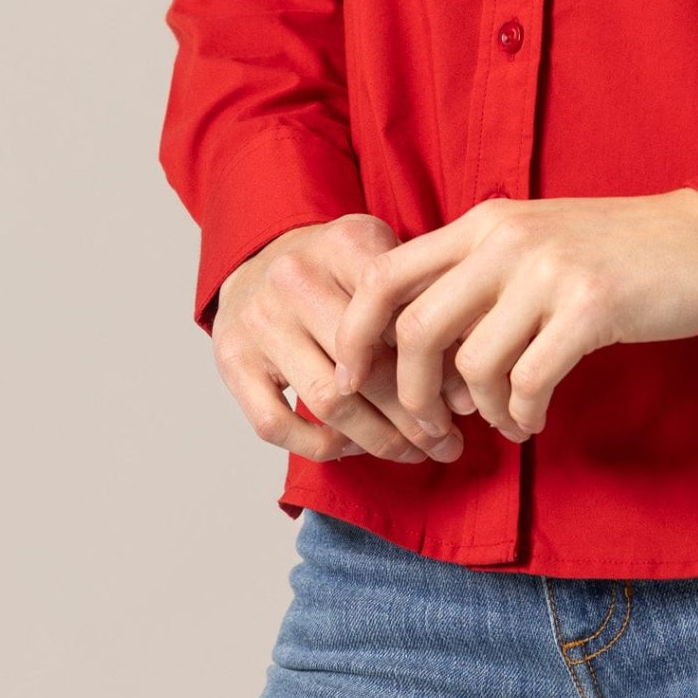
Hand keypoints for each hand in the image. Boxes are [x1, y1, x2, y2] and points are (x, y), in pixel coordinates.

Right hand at [212, 214, 469, 464]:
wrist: (259, 258)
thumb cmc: (336, 268)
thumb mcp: (383, 255)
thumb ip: (424, 303)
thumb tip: (465, 389)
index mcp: (344, 244)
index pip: (400, 315)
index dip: (439, 368)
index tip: (465, 403)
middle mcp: (295, 279)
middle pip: (369, 364)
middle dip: (416, 416)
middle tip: (448, 443)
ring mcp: (259, 322)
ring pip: (329, 400)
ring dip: (379, 439)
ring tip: (414, 453)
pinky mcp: (233, 361)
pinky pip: (276, 424)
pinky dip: (320, 446)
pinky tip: (353, 447)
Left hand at [331, 190, 697, 448]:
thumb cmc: (621, 253)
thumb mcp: (538, 244)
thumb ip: (479, 279)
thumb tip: (421, 354)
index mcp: (485, 222)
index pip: (385, 274)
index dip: (353, 334)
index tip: (351, 381)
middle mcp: (507, 239)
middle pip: (416, 328)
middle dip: (411, 393)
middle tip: (431, 426)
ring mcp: (549, 271)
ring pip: (473, 364)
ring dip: (481, 411)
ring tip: (505, 421)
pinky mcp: (592, 307)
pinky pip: (529, 381)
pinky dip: (523, 414)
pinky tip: (535, 419)